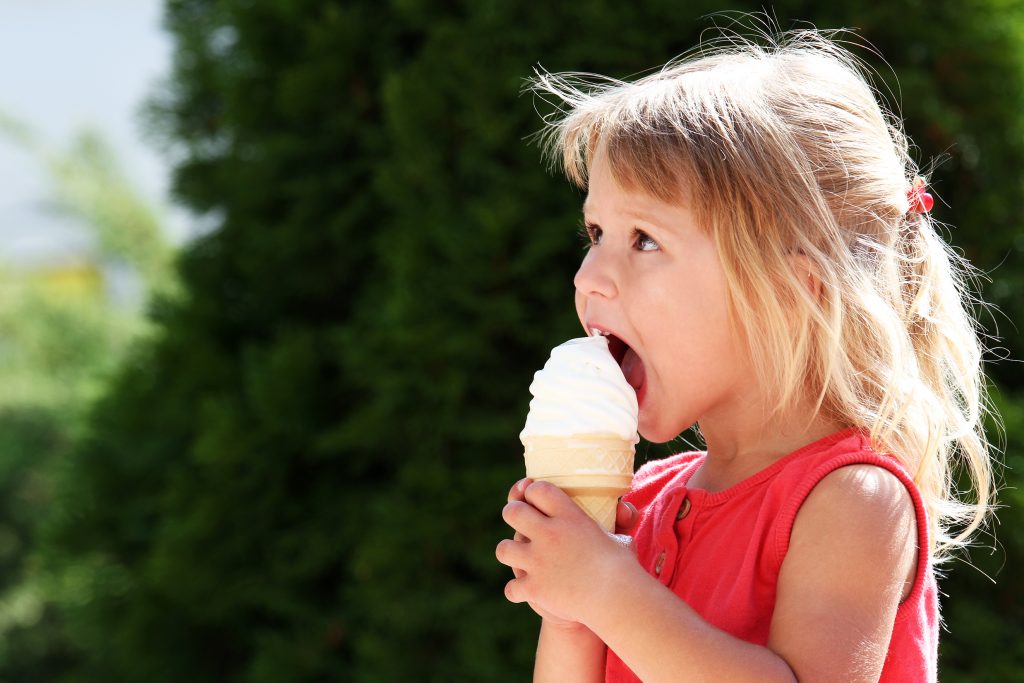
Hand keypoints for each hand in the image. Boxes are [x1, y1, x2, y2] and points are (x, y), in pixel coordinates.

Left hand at [496, 479, 637, 626]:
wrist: (618, 599)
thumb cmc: (623, 567)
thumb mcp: (621, 538)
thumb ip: (618, 522)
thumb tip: (624, 509)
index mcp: (569, 516)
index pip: (537, 489)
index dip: (532, 491)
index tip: (534, 497)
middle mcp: (549, 534)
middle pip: (513, 512)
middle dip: (513, 514)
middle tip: (520, 521)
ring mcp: (537, 561)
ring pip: (503, 549)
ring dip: (510, 552)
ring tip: (518, 556)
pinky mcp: (533, 587)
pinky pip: (510, 587)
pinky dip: (517, 591)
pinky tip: (526, 591)